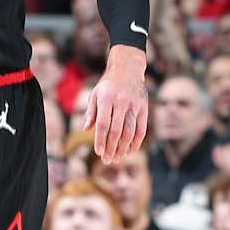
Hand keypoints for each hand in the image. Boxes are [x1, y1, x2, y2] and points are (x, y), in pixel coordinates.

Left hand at [85, 45, 147, 163]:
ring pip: (130, 132)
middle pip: (116, 131)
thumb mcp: (95, 94)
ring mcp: (134, 106)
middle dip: (111, 147)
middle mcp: (121, 103)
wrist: (128, 69)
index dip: (100, 140)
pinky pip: (141, 129)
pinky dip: (136, 142)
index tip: (98, 152)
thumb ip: (91, 112)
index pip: (103, 124)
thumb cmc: (108, 84)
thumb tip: (85, 129)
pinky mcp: (144, 108)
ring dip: (123, 148)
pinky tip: (130, 151)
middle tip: (107, 160)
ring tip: (117, 158)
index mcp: (106, 99)